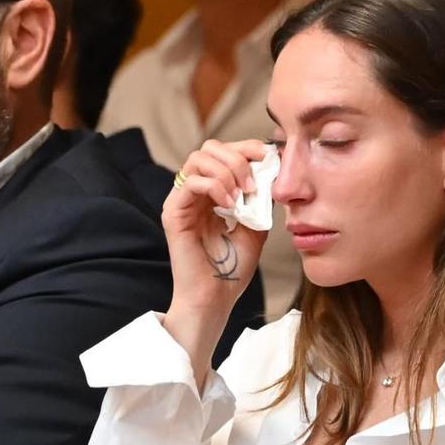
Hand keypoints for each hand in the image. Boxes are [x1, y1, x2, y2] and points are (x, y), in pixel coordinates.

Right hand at [164, 139, 269, 312]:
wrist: (216, 297)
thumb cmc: (234, 267)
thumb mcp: (256, 225)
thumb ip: (260, 198)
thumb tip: (272, 171)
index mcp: (212, 191)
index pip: (224, 152)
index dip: (246, 147)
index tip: (268, 156)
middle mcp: (194, 192)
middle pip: (209, 148)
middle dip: (237, 157)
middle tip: (253, 184)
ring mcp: (181, 200)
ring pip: (198, 158)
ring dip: (227, 171)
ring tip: (241, 195)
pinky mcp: (172, 212)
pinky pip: (190, 182)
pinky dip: (215, 187)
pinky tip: (230, 205)